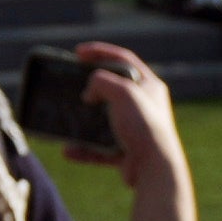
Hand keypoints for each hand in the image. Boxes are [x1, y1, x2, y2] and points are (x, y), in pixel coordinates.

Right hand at [68, 42, 186, 183]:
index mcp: (150, 86)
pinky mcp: (128, 151)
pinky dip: (85, 149)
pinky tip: (69, 150)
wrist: (155, 168)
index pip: (124, 59)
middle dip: (91, 86)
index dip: (100, 52)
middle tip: (72, 83)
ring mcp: (136, 129)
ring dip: (84, 120)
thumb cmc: (144, 126)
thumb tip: (90, 93)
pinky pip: (100, 148)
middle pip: (113, 89)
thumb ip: (102, 81)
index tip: (78, 52)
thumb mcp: (123, 92)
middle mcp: (145, 107)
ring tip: (67, 117)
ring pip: (104, 120)